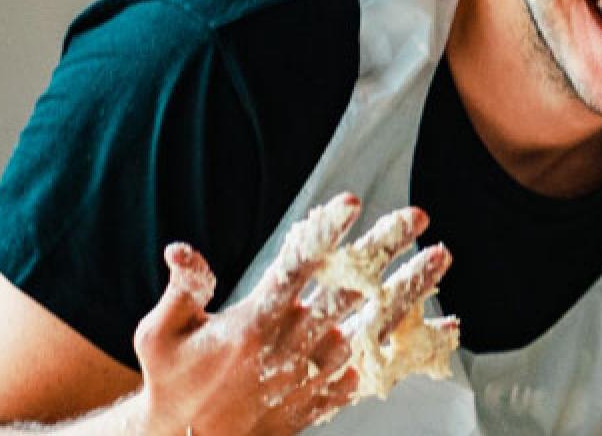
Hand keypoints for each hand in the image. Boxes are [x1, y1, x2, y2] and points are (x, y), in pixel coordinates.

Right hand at [130, 193, 449, 435]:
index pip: (294, 269)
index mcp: (250, 324)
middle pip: (345, 291)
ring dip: (408, 291)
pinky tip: (442, 327)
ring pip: (370, 326)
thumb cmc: (172, 381)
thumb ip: (183, 289)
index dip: (323, 235)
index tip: (349, 204)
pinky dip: (409, 348)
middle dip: (383, 251)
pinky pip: (374, 370)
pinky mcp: (323, 397)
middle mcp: (287, 348)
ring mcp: (310, 374)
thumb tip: (181, 248)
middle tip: (417, 217)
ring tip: (439, 258)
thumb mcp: (160, 334)